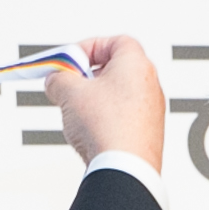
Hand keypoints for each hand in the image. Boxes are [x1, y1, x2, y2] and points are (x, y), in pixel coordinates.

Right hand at [41, 37, 167, 170]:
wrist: (125, 168)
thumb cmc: (107, 128)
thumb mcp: (69, 93)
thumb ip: (59, 79)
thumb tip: (56, 81)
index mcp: (136, 64)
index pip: (114, 41)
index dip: (88, 47)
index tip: (70, 61)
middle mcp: (150, 84)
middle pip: (115, 68)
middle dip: (88, 75)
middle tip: (69, 85)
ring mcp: (152, 110)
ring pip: (119, 94)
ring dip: (95, 99)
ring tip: (78, 112)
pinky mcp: (148, 132)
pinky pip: (124, 116)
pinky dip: (106, 118)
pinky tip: (91, 131)